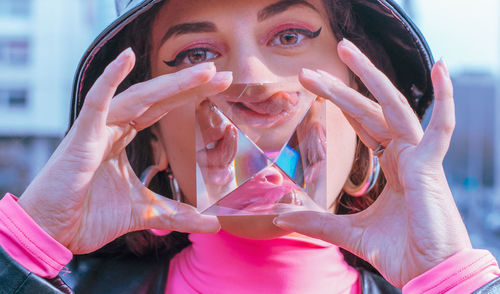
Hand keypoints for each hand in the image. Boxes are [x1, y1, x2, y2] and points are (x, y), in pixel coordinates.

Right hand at [18, 48, 231, 253]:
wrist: (53, 233)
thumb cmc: (88, 217)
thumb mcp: (145, 213)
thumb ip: (179, 214)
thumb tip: (215, 223)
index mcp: (123, 137)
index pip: (162, 109)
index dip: (190, 96)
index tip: (220, 88)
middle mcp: (112, 126)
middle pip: (158, 98)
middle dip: (191, 85)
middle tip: (224, 75)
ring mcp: (97, 129)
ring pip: (139, 97)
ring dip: (173, 83)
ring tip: (205, 71)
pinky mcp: (81, 137)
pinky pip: (96, 103)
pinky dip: (109, 79)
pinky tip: (127, 57)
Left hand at [274, 39, 470, 287]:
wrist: (428, 275)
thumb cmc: (399, 252)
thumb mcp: (347, 232)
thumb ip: (315, 221)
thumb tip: (280, 217)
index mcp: (391, 165)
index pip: (363, 123)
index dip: (340, 104)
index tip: (313, 89)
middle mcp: (405, 155)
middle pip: (369, 110)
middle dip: (339, 88)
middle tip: (308, 73)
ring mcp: (419, 157)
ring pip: (391, 107)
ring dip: (369, 77)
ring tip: (345, 50)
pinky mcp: (431, 167)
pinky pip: (441, 128)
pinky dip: (446, 98)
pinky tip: (440, 68)